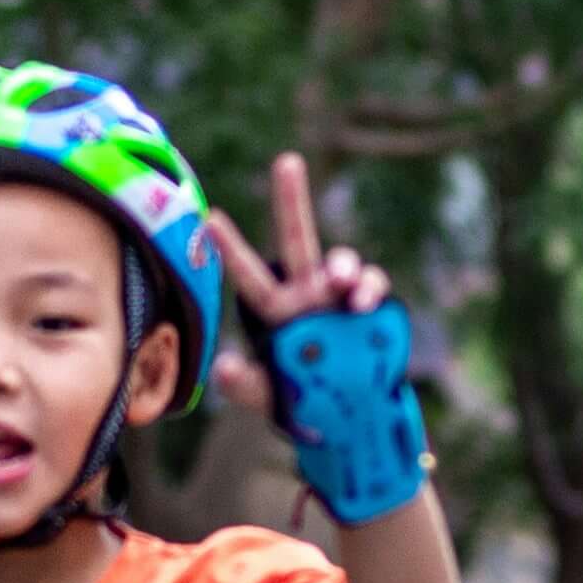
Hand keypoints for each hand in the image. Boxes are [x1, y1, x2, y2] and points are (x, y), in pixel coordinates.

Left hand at [206, 152, 390, 413]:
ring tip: (340, 279)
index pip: (249, 274)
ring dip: (343, 264)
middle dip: (291, 200)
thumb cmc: (302, 401)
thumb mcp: (267, 397)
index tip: (209, 218)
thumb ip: (244, 385)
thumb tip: (224, 368)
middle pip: (297, 238)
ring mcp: (342, 299)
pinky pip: (373, 289)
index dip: (230, 248)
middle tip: (286, 162)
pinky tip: (364, 306)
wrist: (350, 420)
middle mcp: (308, 293)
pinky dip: (371, 291)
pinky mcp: (373, 311)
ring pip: (343, 262)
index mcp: (276, 309)